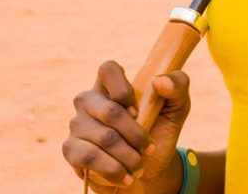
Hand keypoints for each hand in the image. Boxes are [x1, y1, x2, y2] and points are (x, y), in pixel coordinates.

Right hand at [62, 60, 190, 192]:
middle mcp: (89, 100)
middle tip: (149, 148)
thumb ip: (177, 85)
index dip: (123, 89)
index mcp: (111, 84)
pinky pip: (90, 157)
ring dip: (129, 156)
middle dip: (137, 135)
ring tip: (140, 166)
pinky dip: (114, 170)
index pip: (108, 69)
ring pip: (105, 138)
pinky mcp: (70, 149)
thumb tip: (158, 81)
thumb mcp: (177, 107)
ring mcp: (77, 124)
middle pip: (111, 111)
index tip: (137, 111)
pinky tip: (126, 177)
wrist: (149, 170)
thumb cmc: (160, 130)